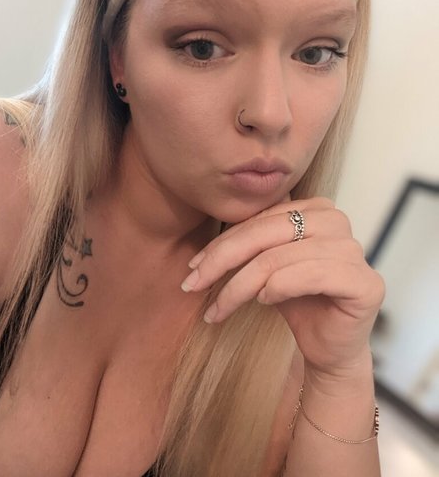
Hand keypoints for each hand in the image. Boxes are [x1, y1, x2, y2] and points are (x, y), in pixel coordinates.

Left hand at [181, 197, 385, 379]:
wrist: (328, 347)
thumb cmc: (296, 303)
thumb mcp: (265, 268)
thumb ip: (247, 247)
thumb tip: (199, 257)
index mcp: (316, 209)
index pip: (261, 219)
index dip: (223, 242)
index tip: (194, 267)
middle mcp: (338, 221)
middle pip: (266, 234)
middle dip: (222, 260)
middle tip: (192, 285)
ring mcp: (354, 250)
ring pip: (279, 258)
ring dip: (240, 285)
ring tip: (221, 307)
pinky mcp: (365, 282)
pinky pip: (310, 275)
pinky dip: (279, 287)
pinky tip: (264, 300)